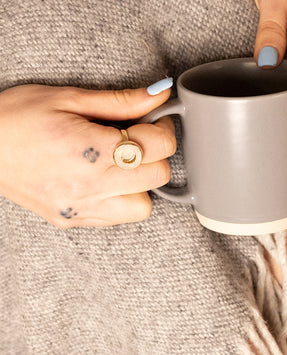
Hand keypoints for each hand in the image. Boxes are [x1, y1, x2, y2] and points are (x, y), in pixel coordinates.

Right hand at [0, 83, 175, 226]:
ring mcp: (84, 208)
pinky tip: (103, 180)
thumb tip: (159, 95)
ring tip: (118, 164)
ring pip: (144, 205)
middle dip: (155, 155)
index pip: (158, 146)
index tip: (156, 121)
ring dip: (140, 183)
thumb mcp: (67, 97)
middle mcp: (91, 185)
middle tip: (138, 139)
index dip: (164, 129)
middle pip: (158, 176)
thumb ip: (119, 101)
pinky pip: (118, 218)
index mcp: (92, 149)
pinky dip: (120, 200)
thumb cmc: (16, 117)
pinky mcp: (75, 221)